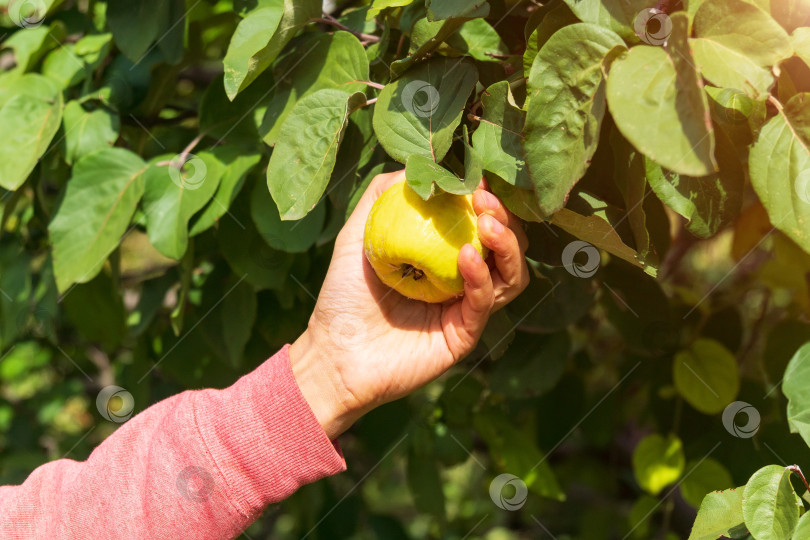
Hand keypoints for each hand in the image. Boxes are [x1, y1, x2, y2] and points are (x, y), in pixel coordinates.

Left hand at [289, 170, 528, 437]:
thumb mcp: (356, 236)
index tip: (478, 179)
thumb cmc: (343, 298)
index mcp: (443, 256)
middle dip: (503, 218)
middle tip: (485, 200)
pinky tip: (468, 257)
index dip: (486, 200)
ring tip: (487, 223)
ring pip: (511, 275)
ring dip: (506, 245)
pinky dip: (482, 277)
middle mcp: (462, 281)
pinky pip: (485, 302)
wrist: (334, 354)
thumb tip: (417, 164)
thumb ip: (381, 198)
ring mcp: (467, 309)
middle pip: (505, 246)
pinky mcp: (465, 335)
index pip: (480, 223)